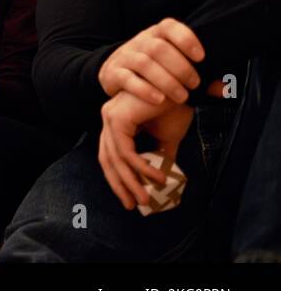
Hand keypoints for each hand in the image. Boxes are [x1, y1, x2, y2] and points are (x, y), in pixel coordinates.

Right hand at [98, 18, 203, 103]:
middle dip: (180, 67)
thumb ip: (201, 76)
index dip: (186, 39)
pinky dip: (143, 89)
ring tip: (181, 96)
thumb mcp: (175, 66)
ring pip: (143, 63)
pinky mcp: (113, 73)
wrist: (116, 72)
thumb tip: (225, 88)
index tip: (201, 57)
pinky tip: (158, 100)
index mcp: (157, 35)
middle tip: (194, 84)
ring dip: (165, 80)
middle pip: (158, 48)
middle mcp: (140, 42)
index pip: (169, 27)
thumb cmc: (155, 69)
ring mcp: (125, 56)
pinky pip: (126, 78)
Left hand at [98, 90, 193, 209]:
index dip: (119, 179)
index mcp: (117, 122)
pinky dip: (141, 167)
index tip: (132, 200)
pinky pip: (125, 150)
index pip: (111, 155)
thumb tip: (159, 180)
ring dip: (132, 181)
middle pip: (108, 159)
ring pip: (116, 158)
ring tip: (147, 198)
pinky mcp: (118, 117)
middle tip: (135, 205)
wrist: (183, 85)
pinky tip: (157, 177)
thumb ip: (159, 156)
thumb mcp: (167, 138)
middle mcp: (110, 118)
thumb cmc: (174, 107)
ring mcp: (111, 117)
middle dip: (121, 184)